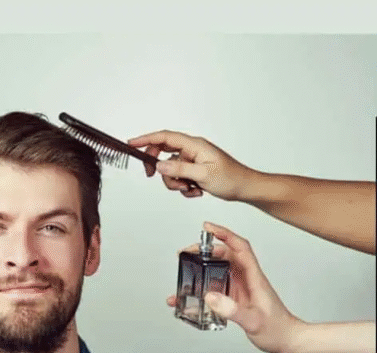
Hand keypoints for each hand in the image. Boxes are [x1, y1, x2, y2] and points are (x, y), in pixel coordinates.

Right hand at [128, 130, 258, 200]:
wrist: (245, 188)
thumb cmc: (231, 178)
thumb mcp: (203, 175)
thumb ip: (179, 169)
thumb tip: (159, 165)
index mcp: (194, 145)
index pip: (164, 137)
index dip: (146, 139)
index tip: (131, 144)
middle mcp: (192, 150)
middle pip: (163, 153)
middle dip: (159, 168)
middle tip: (154, 176)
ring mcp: (193, 160)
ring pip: (170, 169)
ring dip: (176, 182)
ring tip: (190, 188)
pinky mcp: (194, 170)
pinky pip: (179, 177)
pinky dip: (184, 187)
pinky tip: (196, 191)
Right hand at [167, 221, 303, 352]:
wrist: (288, 341)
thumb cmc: (278, 330)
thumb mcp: (254, 321)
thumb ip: (232, 310)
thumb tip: (210, 297)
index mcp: (254, 278)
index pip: (240, 248)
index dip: (224, 234)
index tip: (208, 228)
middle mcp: (247, 279)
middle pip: (226, 255)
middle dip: (206, 250)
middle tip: (188, 252)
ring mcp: (242, 288)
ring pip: (220, 269)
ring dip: (204, 266)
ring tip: (187, 269)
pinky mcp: (238, 299)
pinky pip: (218, 286)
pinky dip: (205, 286)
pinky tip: (194, 295)